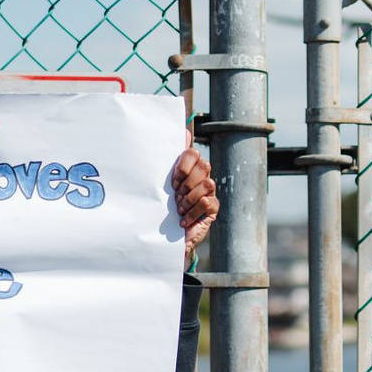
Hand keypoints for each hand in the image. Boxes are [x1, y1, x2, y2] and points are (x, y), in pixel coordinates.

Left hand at [173, 129, 216, 264]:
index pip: (192, 152)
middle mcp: (200, 177)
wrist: (163, 239)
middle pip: (204, 165)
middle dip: (186, 183)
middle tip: (175, 196)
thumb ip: (167, 161)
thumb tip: (183, 131)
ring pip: (207, 183)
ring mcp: (208, 192)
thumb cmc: (160, 210)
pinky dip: (194, 212)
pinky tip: (184, 220)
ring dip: (189, 199)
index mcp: (186, 169)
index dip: (183, 165)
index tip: (172, 181)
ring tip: (179, 210)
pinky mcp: (212, 209)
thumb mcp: (159, 186)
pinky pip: (209, 202)